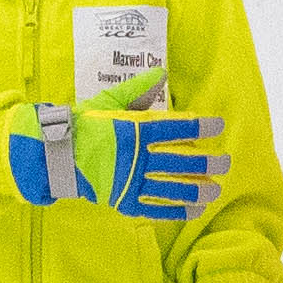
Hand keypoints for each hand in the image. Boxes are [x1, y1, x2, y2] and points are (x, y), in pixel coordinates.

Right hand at [8, 70, 224, 221]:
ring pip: (173, 187)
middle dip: (208, 163)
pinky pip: (157, 208)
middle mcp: (137, 157)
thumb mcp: (109, 102)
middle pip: (182, 161)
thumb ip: (138, 90)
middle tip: (226, 163)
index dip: (201, 126)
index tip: (219, 125)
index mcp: (134, 130)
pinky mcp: (125, 201)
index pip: (176, 128)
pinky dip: (177, 209)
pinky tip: (195, 209)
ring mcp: (131, 182)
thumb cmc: (84, 125)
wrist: (56, 156)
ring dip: (198, 189)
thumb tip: (162, 73)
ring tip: (216, 189)